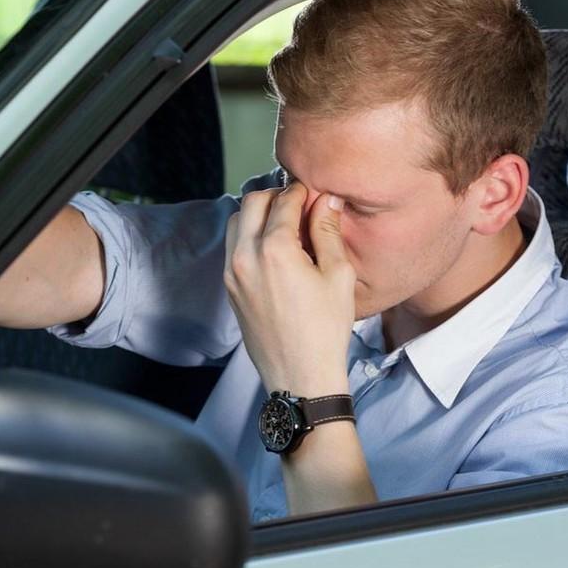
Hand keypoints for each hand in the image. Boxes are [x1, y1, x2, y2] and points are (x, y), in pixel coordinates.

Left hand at [223, 182, 355, 394]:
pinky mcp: (229, 288)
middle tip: (299, 206)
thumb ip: (328, 231)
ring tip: (285, 226)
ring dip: (258, 215)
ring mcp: (232, 273)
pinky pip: (233, 247)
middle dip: (275, 196)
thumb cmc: (325, 329)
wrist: (300, 376)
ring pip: (237, 222)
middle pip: (252, 201)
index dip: (302, 192)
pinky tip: (274, 249)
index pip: (283, 200)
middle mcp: (245, 256)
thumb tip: (326, 199)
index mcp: (273, 249)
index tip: (315, 194)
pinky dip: (249, 236)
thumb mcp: (338, 275)